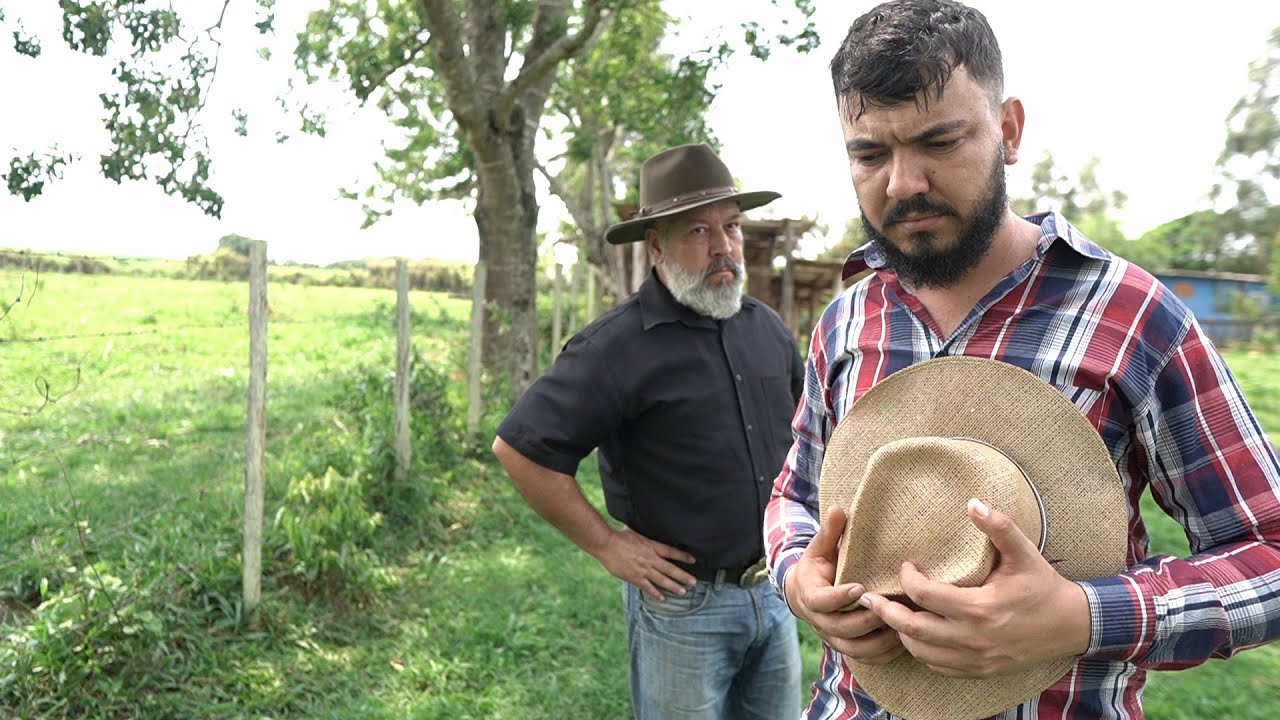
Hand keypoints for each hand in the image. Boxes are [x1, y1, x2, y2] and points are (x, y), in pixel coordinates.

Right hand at [594, 526, 696, 600]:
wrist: (606, 543)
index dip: (683, 556)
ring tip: (683, 591)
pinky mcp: (635, 577)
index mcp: (651, 546)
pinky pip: (648, 587)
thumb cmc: (619, 536)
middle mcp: (650, 558)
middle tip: (694, 582)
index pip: (671, 552)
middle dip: (683, 576)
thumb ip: (644, 536)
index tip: (693, 560)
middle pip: (670, 568)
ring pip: (662, 579)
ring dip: (673, 586)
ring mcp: (643, 569)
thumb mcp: (635, 531)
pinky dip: (655, 593)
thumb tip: (647, 527)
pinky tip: (662, 598)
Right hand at [786, 506, 904, 664]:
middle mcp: (819, 621)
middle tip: (890, 607)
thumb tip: (839, 508)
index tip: (860, 587)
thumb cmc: (818, 566)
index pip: (821, 601)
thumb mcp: (820, 548)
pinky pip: (864, 658)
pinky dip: (883, 654)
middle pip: (841, 627)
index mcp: (810, 595)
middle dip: (866, 619)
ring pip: (854, 648)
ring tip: (900, 626)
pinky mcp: (845, 647)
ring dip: (878, 640)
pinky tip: (902, 642)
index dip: (839, 597)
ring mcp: (832, 637)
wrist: (804, 593)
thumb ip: (830, 532)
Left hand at [858, 498, 1091, 676]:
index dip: (908, 579)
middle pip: (913, 629)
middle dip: (886, 612)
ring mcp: (976, 658)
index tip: (906, 566)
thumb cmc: (1044, 586)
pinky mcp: (980, 670)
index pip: (925, 595)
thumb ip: (998, 527)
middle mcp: (973, 638)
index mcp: (980, 608)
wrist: (1072, 625)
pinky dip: (921, 652)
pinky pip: (938, 666)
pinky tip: (915, 636)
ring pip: (921, 652)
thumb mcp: (1024, 553)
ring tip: (889, 615)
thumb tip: (973, 501)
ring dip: (901, 633)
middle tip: (868, 598)